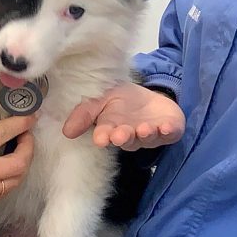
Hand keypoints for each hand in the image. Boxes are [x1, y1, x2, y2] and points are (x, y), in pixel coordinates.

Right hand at [0, 115, 35, 211]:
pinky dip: (7, 179)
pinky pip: (0, 193)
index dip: (21, 124)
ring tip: (17, 151)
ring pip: (13, 182)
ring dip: (21, 165)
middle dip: (29, 147)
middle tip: (26, 135)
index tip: (29, 117)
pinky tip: (2, 168)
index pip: (4, 135)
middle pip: (19, 165)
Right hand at [63, 82, 184, 150]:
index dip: (104, 137)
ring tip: (143, 129)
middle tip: (120, 134)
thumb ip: (85, 113)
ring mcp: (151, 135)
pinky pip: (170, 134)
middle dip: (124, 137)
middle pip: (127, 140)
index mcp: (112, 129)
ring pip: (147, 139)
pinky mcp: (170, 131)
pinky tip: (165, 127)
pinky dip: (168, 131)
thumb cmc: (123, 100)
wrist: (150, 97)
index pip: (106, 135)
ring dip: (145, 134)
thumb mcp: (101, 99)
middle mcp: (131, 135)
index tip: (101, 138)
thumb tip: (66, 131)